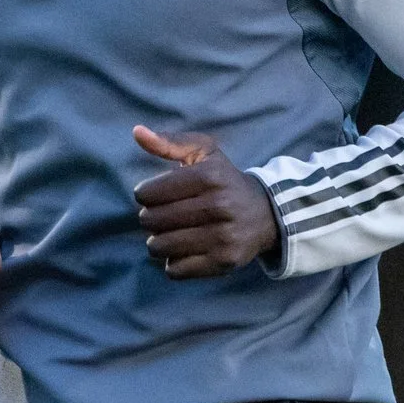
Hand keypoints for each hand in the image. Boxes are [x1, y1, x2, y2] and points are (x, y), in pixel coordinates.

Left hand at [131, 127, 279, 278]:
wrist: (266, 214)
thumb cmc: (224, 180)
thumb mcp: (204, 154)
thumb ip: (169, 143)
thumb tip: (137, 132)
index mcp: (210, 176)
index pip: (147, 194)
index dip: (146, 195)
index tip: (158, 195)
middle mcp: (219, 206)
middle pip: (150, 221)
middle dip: (152, 218)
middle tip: (168, 215)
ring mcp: (224, 236)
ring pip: (158, 247)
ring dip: (159, 241)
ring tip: (175, 232)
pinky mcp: (225, 262)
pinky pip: (174, 269)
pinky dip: (174, 262)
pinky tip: (189, 249)